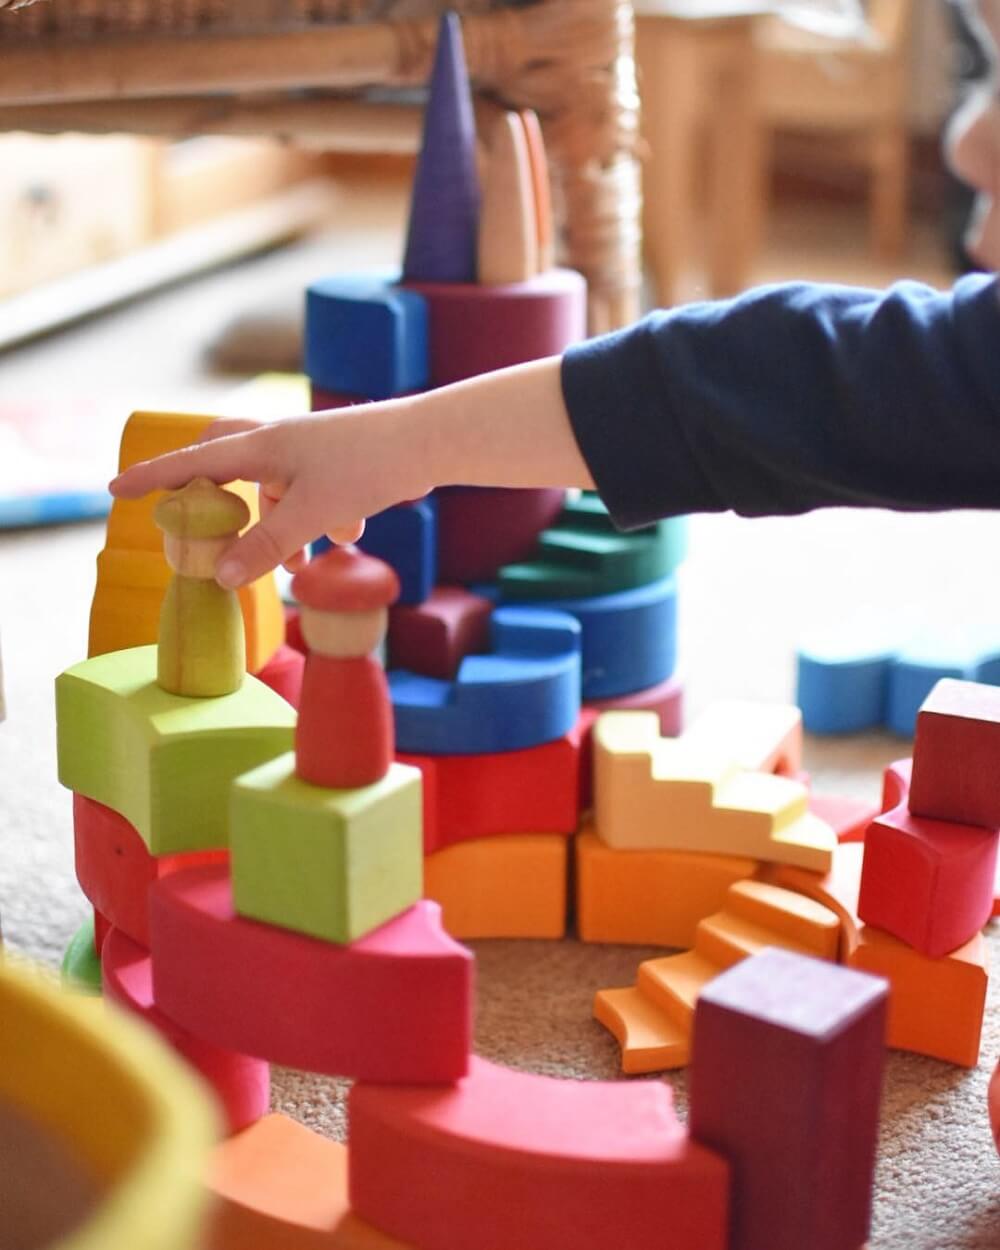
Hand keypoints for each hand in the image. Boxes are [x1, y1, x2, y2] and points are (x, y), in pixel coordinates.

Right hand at [110, 403, 420, 587]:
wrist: (429, 442)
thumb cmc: (367, 467)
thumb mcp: (311, 514)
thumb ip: (266, 547)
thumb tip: (221, 578)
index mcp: (261, 446)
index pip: (192, 462)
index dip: (154, 479)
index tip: (116, 490)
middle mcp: (278, 442)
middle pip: (226, 465)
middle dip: (217, 501)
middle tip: (207, 527)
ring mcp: (308, 452)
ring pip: (275, 492)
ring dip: (282, 528)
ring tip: (302, 565)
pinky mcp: (336, 463)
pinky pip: (310, 495)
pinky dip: (319, 520)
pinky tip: (347, 535)